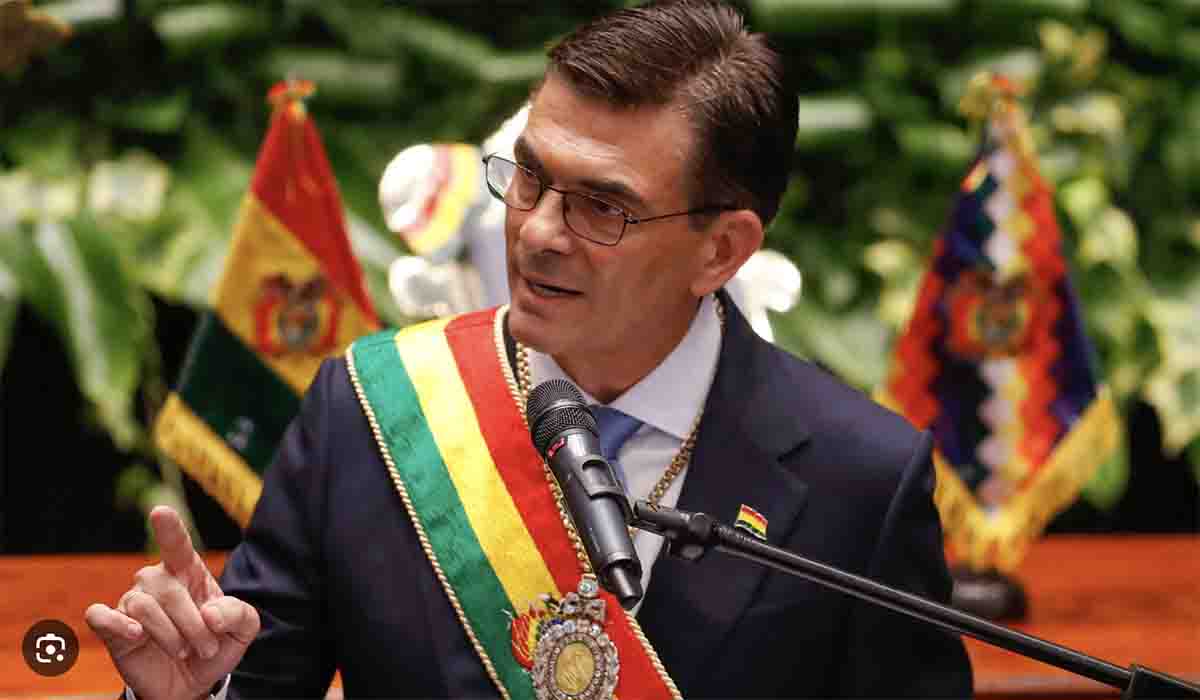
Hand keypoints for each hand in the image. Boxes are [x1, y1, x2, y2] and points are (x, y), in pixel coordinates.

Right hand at [85, 506, 259, 699]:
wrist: (192, 683)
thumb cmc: (215, 646)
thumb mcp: (242, 630)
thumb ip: (238, 614)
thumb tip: (211, 613)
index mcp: (188, 572)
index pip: (176, 545)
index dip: (168, 529)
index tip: (160, 512)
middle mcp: (156, 581)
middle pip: (167, 589)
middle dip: (192, 623)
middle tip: (207, 647)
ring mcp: (132, 603)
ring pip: (141, 606)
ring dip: (169, 634)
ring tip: (183, 652)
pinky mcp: (112, 628)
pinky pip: (100, 615)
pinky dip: (116, 623)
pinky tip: (136, 634)